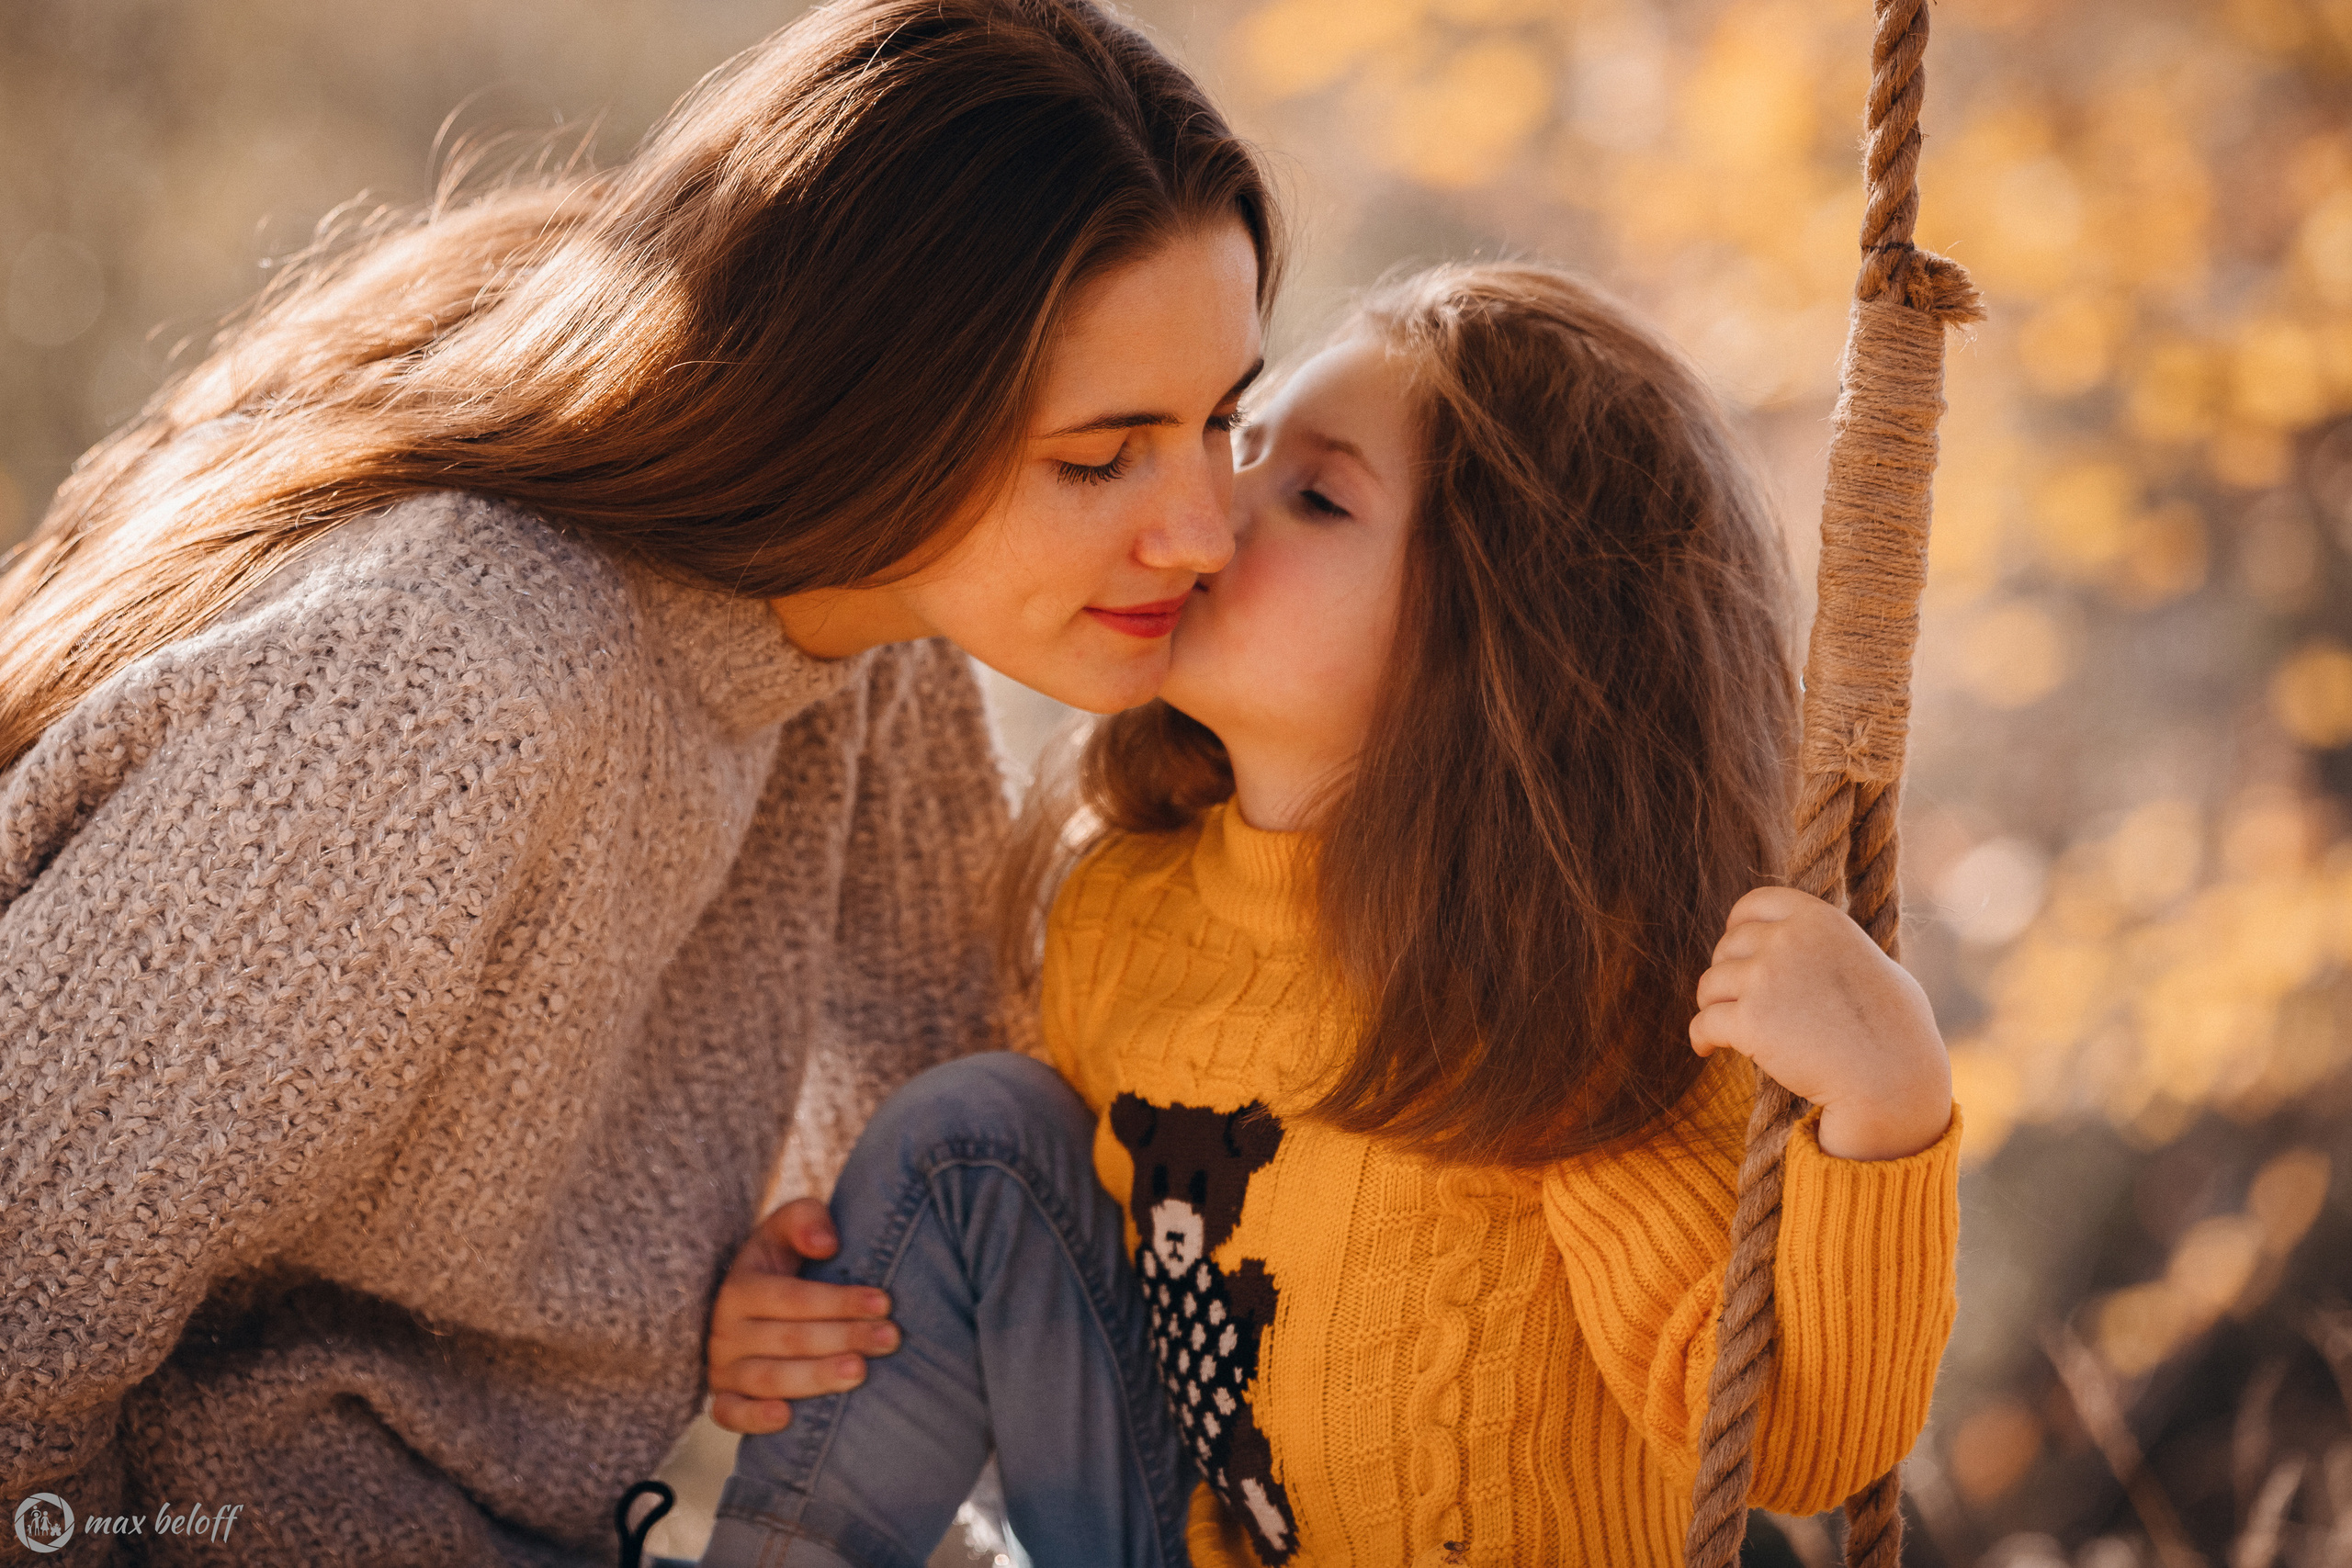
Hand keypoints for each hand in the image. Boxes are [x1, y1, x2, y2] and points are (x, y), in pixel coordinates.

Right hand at [706, 1197, 899, 1434]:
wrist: (754, 1305)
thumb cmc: (784, 1262)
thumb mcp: (789, 1229)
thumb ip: (806, 1220)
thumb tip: (827, 1244)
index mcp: (740, 1286)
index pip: (791, 1297)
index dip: (838, 1301)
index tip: (884, 1303)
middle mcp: (726, 1329)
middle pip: (787, 1339)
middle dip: (843, 1337)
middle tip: (889, 1339)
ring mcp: (723, 1367)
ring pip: (766, 1378)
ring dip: (815, 1377)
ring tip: (859, 1372)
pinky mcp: (723, 1398)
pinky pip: (729, 1414)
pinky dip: (754, 1418)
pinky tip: (786, 1418)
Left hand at [1689, 887, 1952, 1161]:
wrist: (1893, 1080)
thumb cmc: (1896, 1031)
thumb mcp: (1870, 964)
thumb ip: (1831, 946)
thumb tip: (1803, 941)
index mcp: (1818, 919)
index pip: (1754, 904)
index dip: (1738, 926)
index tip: (1736, 950)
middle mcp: (1787, 940)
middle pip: (1727, 947)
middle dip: (1728, 973)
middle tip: (1738, 1000)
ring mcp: (1765, 978)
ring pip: (1709, 985)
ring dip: (1713, 1005)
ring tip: (1724, 1026)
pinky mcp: (1749, 1020)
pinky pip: (1703, 1023)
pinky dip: (1701, 1037)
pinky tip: (1707, 1049)